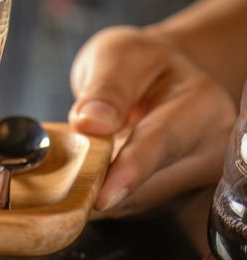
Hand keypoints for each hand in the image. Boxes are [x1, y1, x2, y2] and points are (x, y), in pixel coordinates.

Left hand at [68, 26, 235, 217]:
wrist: (158, 77)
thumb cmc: (139, 62)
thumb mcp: (119, 55)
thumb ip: (107, 88)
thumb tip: (91, 123)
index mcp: (202, 107)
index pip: (162, 144)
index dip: (130, 171)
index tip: (102, 196)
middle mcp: (207, 150)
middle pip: (149, 185)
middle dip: (98, 189)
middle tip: (50, 191)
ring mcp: (192, 177)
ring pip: (136, 202)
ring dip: (93, 195)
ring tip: (56, 183)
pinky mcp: (171, 194)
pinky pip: (129, 204)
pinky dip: (98, 195)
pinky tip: (73, 185)